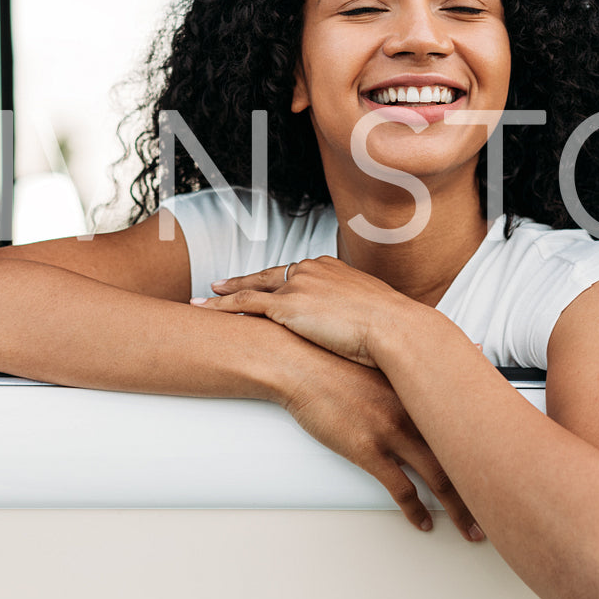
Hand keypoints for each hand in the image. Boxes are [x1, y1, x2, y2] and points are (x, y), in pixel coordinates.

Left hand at [192, 255, 435, 367]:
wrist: (395, 329)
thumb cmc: (394, 329)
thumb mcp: (377, 312)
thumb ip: (361, 314)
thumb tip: (365, 330)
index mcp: (332, 268)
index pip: (295, 274)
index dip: (274, 282)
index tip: (261, 284)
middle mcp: (311, 270)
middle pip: (268, 276)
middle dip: (242, 282)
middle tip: (219, 285)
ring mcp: (297, 286)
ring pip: (250, 290)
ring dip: (223, 296)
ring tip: (202, 300)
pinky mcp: (286, 307)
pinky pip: (244, 306)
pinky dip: (220, 308)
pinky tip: (204, 313)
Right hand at [281, 343, 483, 541]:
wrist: (299, 362)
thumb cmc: (337, 360)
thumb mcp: (383, 359)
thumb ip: (416, 365)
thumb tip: (459, 350)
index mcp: (420, 390)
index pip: (467, 422)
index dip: (490, 447)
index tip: (506, 465)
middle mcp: (414, 412)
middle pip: (461, 456)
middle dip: (483, 487)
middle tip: (499, 509)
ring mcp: (392, 432)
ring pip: (438, 478)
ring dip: (458, 508)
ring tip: (471, 530)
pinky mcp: (367, 450)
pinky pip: (400, 489)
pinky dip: (416, 510)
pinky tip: (423, 523)